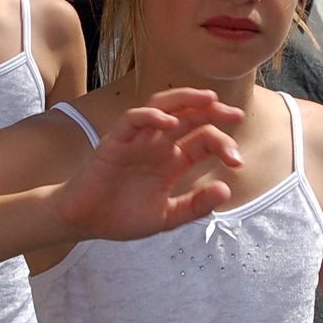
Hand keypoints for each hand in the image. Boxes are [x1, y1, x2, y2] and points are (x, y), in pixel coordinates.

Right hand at [51, 89, 245, 243]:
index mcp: (173, 159)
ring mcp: (136, 140)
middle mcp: (158, 144)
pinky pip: (132, 120)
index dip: (224, 145)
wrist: (85, 223)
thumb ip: (195, 206)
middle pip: (190, 116)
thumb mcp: (167, 217)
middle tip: (236, 115)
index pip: (204, 140)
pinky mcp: (114, 142)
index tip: (238, 162)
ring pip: (163, 107)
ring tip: (208, 99)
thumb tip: (226, 189)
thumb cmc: (122, 216)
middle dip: (214, 112)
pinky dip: (150, 116)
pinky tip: (168, 122)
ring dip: (186, 100)